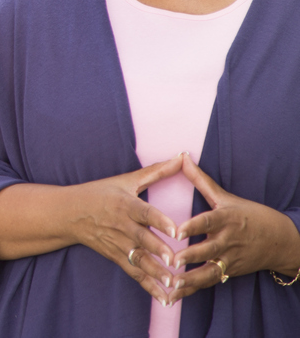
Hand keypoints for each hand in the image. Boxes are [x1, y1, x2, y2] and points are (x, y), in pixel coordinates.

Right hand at [71, 154, 183, 304]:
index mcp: (125, 204)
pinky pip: (134, 272)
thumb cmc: (100, 192)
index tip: (176, 231)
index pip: (144, 213)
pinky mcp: (115, 256)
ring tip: (173, 284)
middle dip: (159, 251)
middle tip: (177, 261)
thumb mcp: (125, 180)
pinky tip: (165, 298)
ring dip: (156, 272)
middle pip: (143, 239)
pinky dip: (148, 286)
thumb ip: (156, 171)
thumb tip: (182, 157)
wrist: (68, 212)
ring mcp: (117, 243)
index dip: (160, 222)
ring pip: (139, 260)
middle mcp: (121, 225)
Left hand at [168, 152, 299, 300]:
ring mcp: (230, 258)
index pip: (209, 221)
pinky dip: (192, 289)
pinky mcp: (229, 272)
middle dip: (190, 256)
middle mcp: (228, 240)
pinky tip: (173, 295)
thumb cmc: (249, 214)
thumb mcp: (226, 197)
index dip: (193, 226)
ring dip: (190, 279)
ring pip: (209, 271)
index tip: (177, 230)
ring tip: (171, 283)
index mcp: (226, 219)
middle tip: (171, 259)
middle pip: (208, 249)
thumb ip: (200, 180)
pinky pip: (209, 282)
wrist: (281, 241)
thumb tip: (181, 156)